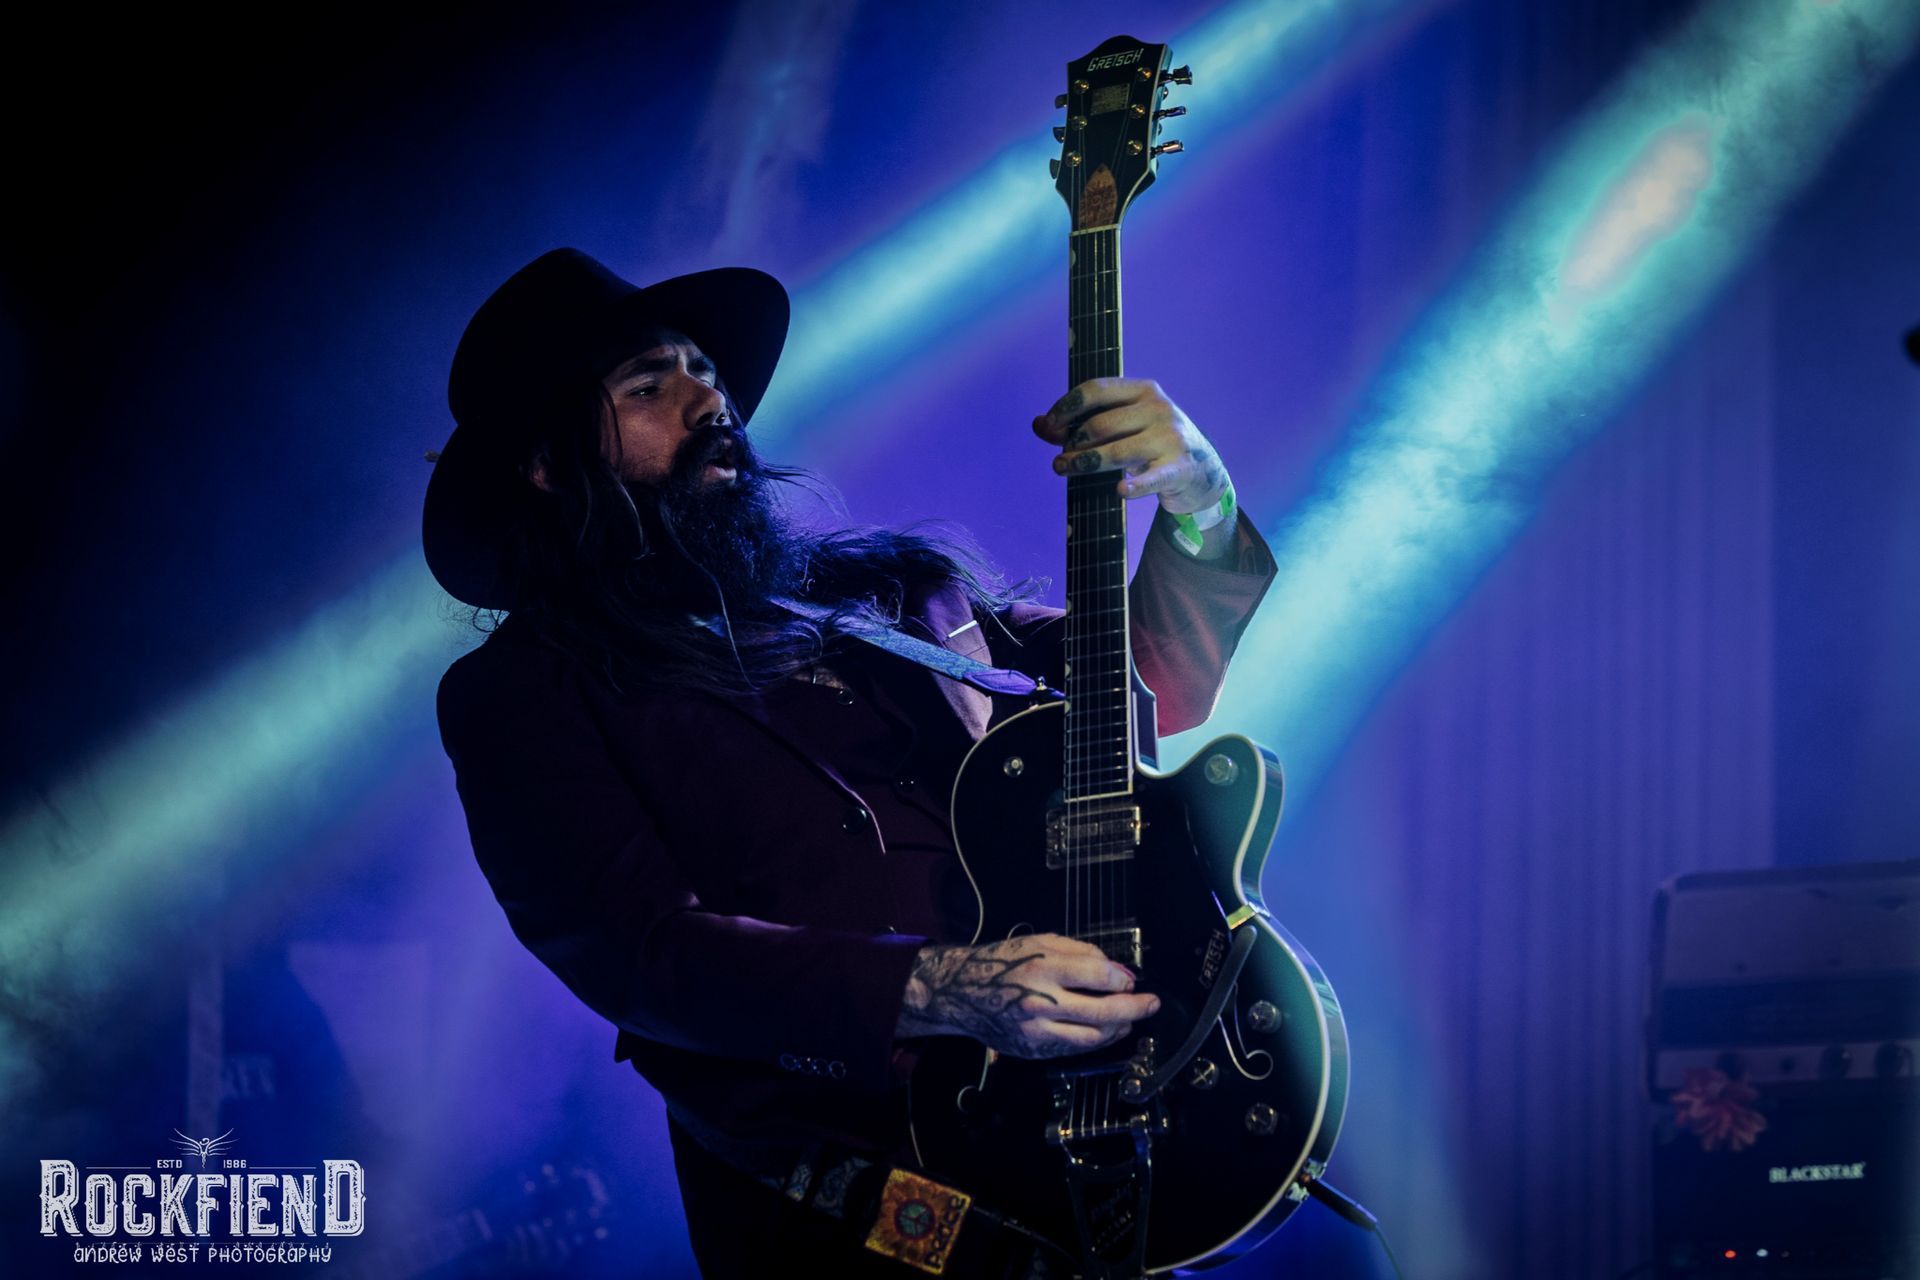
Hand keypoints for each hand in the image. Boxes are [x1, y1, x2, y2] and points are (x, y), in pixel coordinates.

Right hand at [895, 934, 1159, 1058]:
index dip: (1123, 978)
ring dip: (1119, 1029)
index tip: (1132, 980)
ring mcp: (1037, 1030)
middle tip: (1152, 1004)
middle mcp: (1041, 1001)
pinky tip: (1106, 1031)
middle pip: (1103, 1011)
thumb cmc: (1004, 962)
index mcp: (1043, 967)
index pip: (1098, 974)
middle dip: (1135, 1009)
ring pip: (1093, 1037)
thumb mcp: (1040, 942)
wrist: (962, 992)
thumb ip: (1081, 953)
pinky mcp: (1033, 1050)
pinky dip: (1096, 1040)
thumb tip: (1119, 971)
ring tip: (1130, 1020)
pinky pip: (1074, 1049)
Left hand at [1032, 377, 1230, 514]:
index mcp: (1143, 390)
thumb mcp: (1123, 426)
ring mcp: (1171, 439)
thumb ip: (1081, 423)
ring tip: (1064, 470)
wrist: (1201, 470)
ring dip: (1084, 463)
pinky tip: (1119, 491)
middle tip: (1060, 460)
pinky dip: (1134, 486)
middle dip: (1072, 443)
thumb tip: (1038, 425)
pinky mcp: (1178, 469)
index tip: (1048, 426)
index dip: (1066, 407)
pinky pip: (1150, 479)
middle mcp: (1159, 409)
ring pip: (1117, 452)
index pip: (1096, 390)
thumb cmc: (1151, 444)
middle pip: (1101, 424)